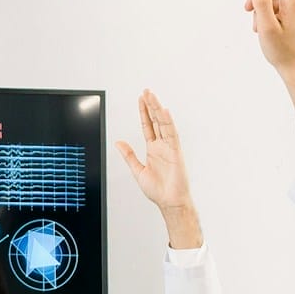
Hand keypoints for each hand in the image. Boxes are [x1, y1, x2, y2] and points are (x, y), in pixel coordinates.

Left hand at [115, 90, 202, 247]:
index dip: (144, 112)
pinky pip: (172, 135)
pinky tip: (164, 112)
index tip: (141, 99)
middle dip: (151, 106)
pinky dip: (168, 123)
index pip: (148, 126)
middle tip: (146, 91)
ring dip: (157, 110)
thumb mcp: (137, 170)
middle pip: (156, 121)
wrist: (169, 202)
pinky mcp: (176, 153)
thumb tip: (118, 142)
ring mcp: (170, 148)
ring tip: (152, 96)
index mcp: (153, 149)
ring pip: (163, 124)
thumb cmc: (158, 190)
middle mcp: (162, 145)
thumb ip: (129, 155)